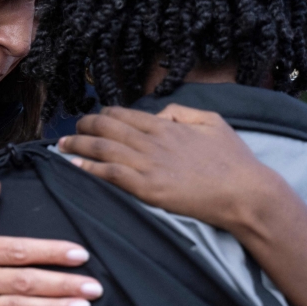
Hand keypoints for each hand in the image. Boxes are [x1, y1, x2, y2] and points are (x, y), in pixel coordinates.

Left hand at [58, 104, 287, 231]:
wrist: (245, 193)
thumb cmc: (234, 160)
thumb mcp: (212, 121)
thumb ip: (182, 112)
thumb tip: (159, 113)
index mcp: (167, 125)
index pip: (124, 114)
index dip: (102, 114)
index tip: (92, 118)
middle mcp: (153, 141)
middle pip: (106, 127)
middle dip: (83, 126)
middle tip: (70, 130)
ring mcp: (149, 165)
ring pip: (102, 148)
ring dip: (77, 145)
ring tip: (61, 145)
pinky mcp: (148, 189)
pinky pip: (110, 174)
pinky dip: (89, 167)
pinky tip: (74, 166)